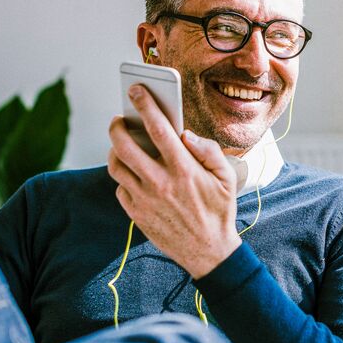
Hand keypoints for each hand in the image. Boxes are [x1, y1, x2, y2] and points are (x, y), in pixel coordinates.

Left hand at [107, 84, 240, 278]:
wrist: (208, 252)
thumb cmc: (219, 210)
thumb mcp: (226, 178)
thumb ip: (208, 151)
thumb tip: (185, 134)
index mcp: (184, 170)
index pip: (159, 129)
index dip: (145, 105)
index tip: (136, 90)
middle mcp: (160, 183)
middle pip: (125, 145)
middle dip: (117, 125)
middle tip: (120, 118)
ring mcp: (144, 200)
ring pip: (116, 166)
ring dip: (115, 150)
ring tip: (122, 144)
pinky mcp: (135, 214)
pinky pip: (120, 188)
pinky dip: (124, 176)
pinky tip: (134, 173)